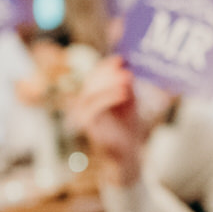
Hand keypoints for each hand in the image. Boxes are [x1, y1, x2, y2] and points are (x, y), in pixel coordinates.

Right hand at [68, 56, 145, 184]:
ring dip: (110, 84)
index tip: (122, 59)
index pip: (95, 75)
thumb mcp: (129, 101)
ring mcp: (83, 114)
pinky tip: (124, 93)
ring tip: (128, 79)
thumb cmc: (127, 126)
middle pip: (91, 81)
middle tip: (126, 69)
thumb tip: (126, 63)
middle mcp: (84, 102)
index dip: (106, 65)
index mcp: (93, 95)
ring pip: (90, 93)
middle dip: (108, 72)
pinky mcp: (87, 125)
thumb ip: (126, 84)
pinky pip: (93, 108)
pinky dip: (108, 98)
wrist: (128, 152)